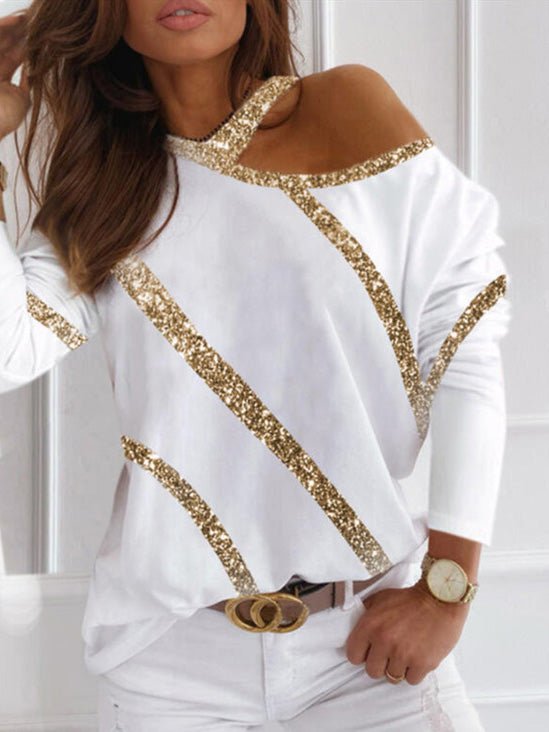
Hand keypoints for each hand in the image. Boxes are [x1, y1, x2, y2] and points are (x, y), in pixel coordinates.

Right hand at [0, 10, 30, 138]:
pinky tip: (19, 20)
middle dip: (23, 31)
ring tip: (32, 17)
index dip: (29, 45)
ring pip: (1, 37)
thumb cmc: (3, 119)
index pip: (14, 56)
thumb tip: (38, 70)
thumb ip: (29, 83)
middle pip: (7, 43)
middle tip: (39, 21)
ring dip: (16, 25)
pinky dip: (4, 26)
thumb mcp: (22, 99)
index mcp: (0, 79)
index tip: (45, 36)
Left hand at [345, 579, 469, 684]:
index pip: (353, 655)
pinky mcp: (422, 663)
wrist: (439, 598)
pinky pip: (411, 680)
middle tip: (389, 654)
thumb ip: (365, 614)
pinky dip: (414, 671)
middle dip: (380, 664)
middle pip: (372, 671)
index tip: (369, 652)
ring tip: (406, 652)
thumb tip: (355, 628)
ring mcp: (403, 654)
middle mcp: (384, 641)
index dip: (361, 654)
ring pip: (392, 677)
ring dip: (398, 667)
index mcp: (370, 625)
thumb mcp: (381, 599)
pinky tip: (417, 656)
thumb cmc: (411, 598)